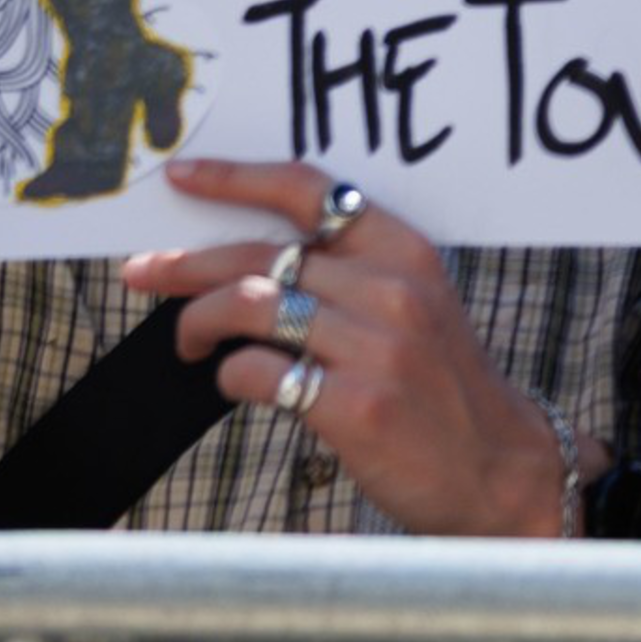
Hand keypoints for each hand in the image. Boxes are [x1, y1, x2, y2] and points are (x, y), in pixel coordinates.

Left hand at [115, 161, 569, 539]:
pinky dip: (230, 375)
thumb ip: (350, 273)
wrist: (496, 464)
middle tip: (144, 272)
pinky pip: (256, 373)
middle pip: (263, 253)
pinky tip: (236, 383)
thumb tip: (246, 258)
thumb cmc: (440, 383)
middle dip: (187, 263)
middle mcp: (393, 290)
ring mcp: (376, 348)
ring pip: (249, 306)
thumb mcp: (416, 304)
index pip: (312, 193)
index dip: (236, 179)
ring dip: (198, 322)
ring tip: (190, 341)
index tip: (183, 177)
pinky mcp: (354, 406)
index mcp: (407, 252)